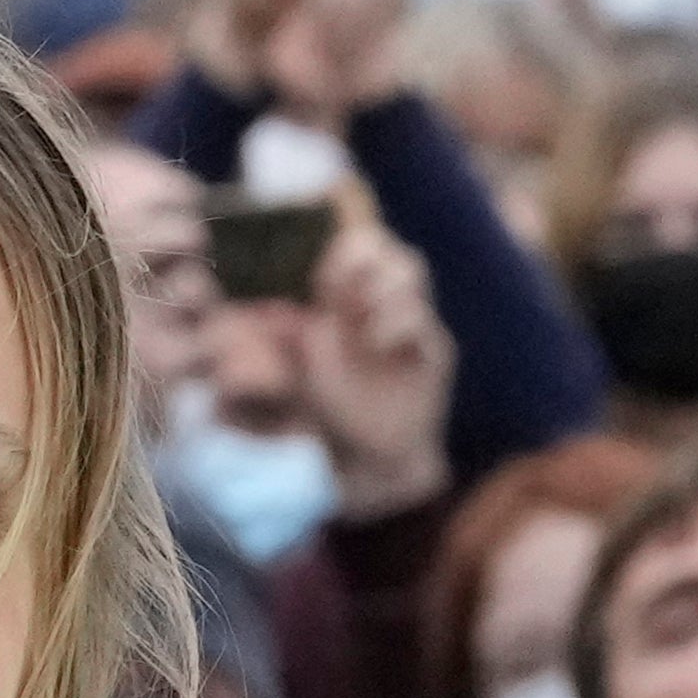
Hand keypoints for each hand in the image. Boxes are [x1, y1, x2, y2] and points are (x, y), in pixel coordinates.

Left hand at [301, 211, 450, 522]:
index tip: (319, 278)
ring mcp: (414, 324)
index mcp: (355, 296)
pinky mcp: (433, 352)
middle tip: (337, 291)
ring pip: (410, 270)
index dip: (341, 248)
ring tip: (356, 320)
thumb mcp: (301, 366)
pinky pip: (424, 320)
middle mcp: (387, 302)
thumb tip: (263, 309)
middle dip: (362, 258)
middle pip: (388, 248)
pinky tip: (375, 343)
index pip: (358, 243)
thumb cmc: (334, 405)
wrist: (370, 454)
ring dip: (378, 287)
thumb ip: (286, 336)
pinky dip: (395, 323)